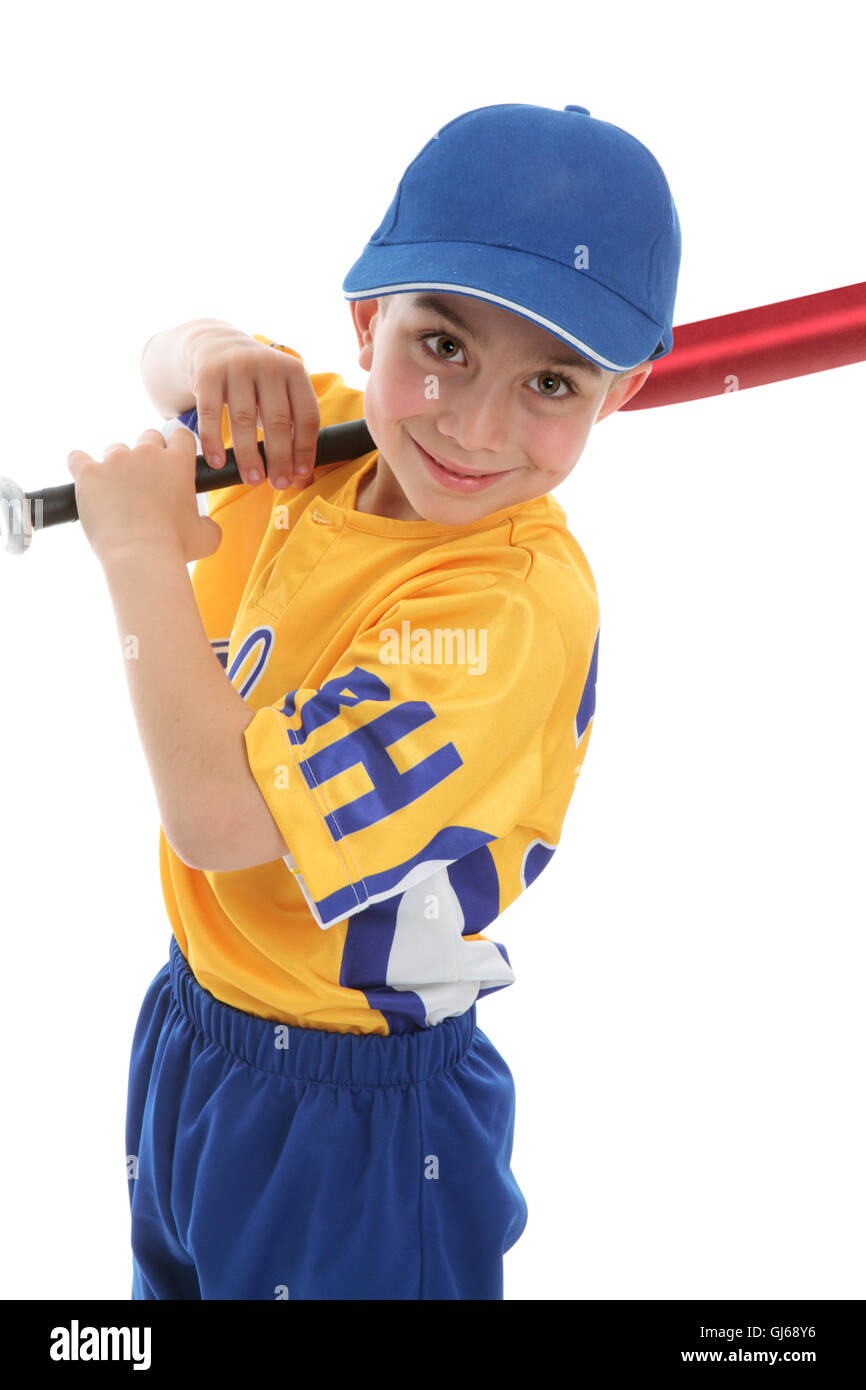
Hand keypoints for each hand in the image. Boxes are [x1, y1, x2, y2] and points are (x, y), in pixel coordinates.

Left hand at [66, 426, 221, 567]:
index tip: (171, 466)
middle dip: (147, 457)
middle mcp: (147, 453)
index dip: (176, 449)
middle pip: (147, 438)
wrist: (140, 558)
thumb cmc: (175, 549)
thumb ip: (209, 522)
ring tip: (116, 494)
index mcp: (178, 462)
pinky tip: (87, 482)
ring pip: (115, 450)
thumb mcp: (208, 537)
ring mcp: (115, 461)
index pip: (180, 435)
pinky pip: (77, 458)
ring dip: (116, 466)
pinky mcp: (88, 473)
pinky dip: (81, 467)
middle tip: (144, 484)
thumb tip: (205, 524)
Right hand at [187, 330, 320, 489]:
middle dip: (279, 457)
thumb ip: (292, 432)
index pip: (306, 415)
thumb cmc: (254, 383)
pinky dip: (213, 441)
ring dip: (248, 455)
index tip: (301, 475)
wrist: (214, 345)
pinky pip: (211, 413)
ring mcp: (237, 366)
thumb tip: (304, 479)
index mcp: (294, 372)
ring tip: (252, 480)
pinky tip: (217, 463)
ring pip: (244, 419)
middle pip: (277, 420)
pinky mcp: (208, 373)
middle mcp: (269, 365)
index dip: (306, 448)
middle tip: (278, 484)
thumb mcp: (278, 398)